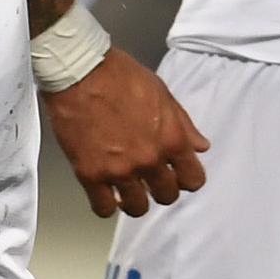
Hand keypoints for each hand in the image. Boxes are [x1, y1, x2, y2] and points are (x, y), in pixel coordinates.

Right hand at [42, 48, 209, 217]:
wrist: (79, 70)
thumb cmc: (119, 74)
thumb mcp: (162, 92)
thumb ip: (183, 124)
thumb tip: (200, 146)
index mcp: (171, 139)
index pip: (193, 179)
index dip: (186, 178)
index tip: (177, 175)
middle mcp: (149, 160)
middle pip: (166, 196)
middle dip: (161, 189)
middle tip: (150, 179)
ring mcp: (119, 170)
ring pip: (137, 208)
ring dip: (134, 200)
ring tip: (126, 188)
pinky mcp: (90, 174)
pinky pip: (103, 208)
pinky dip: (105, 204)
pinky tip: (104, 191)